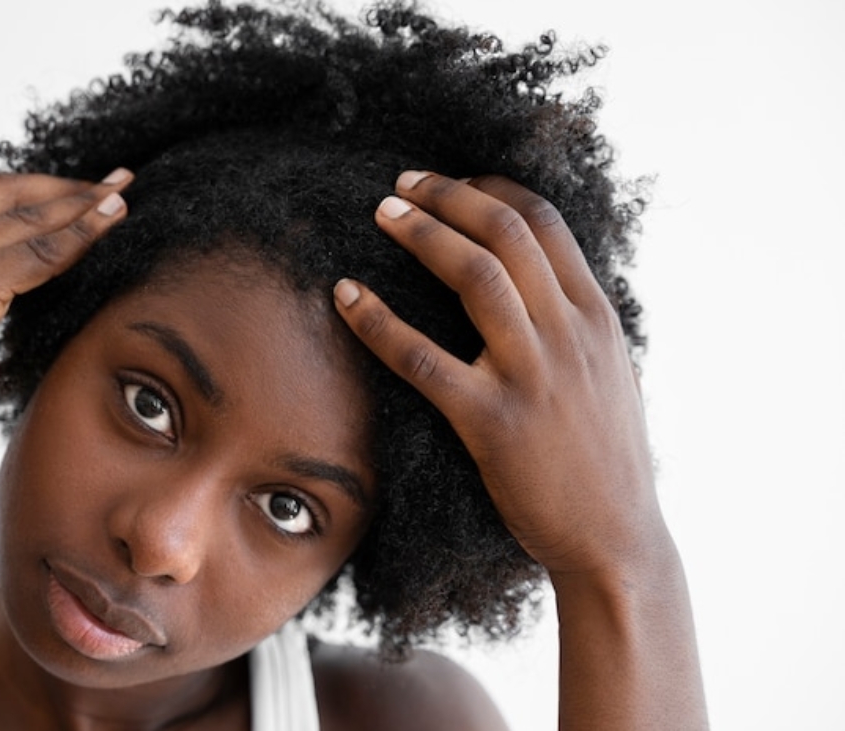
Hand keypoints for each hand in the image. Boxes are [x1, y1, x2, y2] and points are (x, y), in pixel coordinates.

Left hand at [334, 172, 662, 578]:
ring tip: (381, 212)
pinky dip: (378, 321)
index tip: (453, 181)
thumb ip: (582, 328)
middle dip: (450, 195)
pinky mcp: (490, 421)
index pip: (546, 223)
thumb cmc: (607, 461)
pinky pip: (422, 358)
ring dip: (423, 234)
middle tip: (402, 184)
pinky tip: (345, 296)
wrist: (615, 540)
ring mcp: (531, 376)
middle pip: (507, 232)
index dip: (492, 189)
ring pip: (475, 276)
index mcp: (597, 318)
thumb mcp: (613, 377)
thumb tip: (551, 289)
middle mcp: (570, 335)